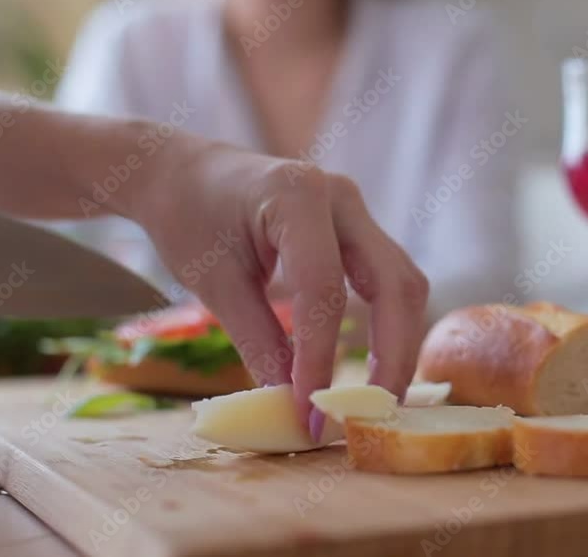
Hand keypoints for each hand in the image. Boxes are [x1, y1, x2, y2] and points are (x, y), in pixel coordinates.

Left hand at [129, 138, 428, 439]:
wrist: (183, 174)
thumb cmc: (189, 218)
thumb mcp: (214, 283)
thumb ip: (258, 341)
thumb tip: (293, 406)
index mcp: (296, 195)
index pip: (323, 288)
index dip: (321, 357)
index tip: (311, 414)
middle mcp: (341, 198)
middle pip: (393, 283)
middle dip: (390, 356)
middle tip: (369, 414)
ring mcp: (356, 211)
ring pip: (403, 283)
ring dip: (398, 344)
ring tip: (376, 400)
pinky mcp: (359, 230)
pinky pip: (390, 281)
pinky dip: (389, 326)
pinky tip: (374, 367)